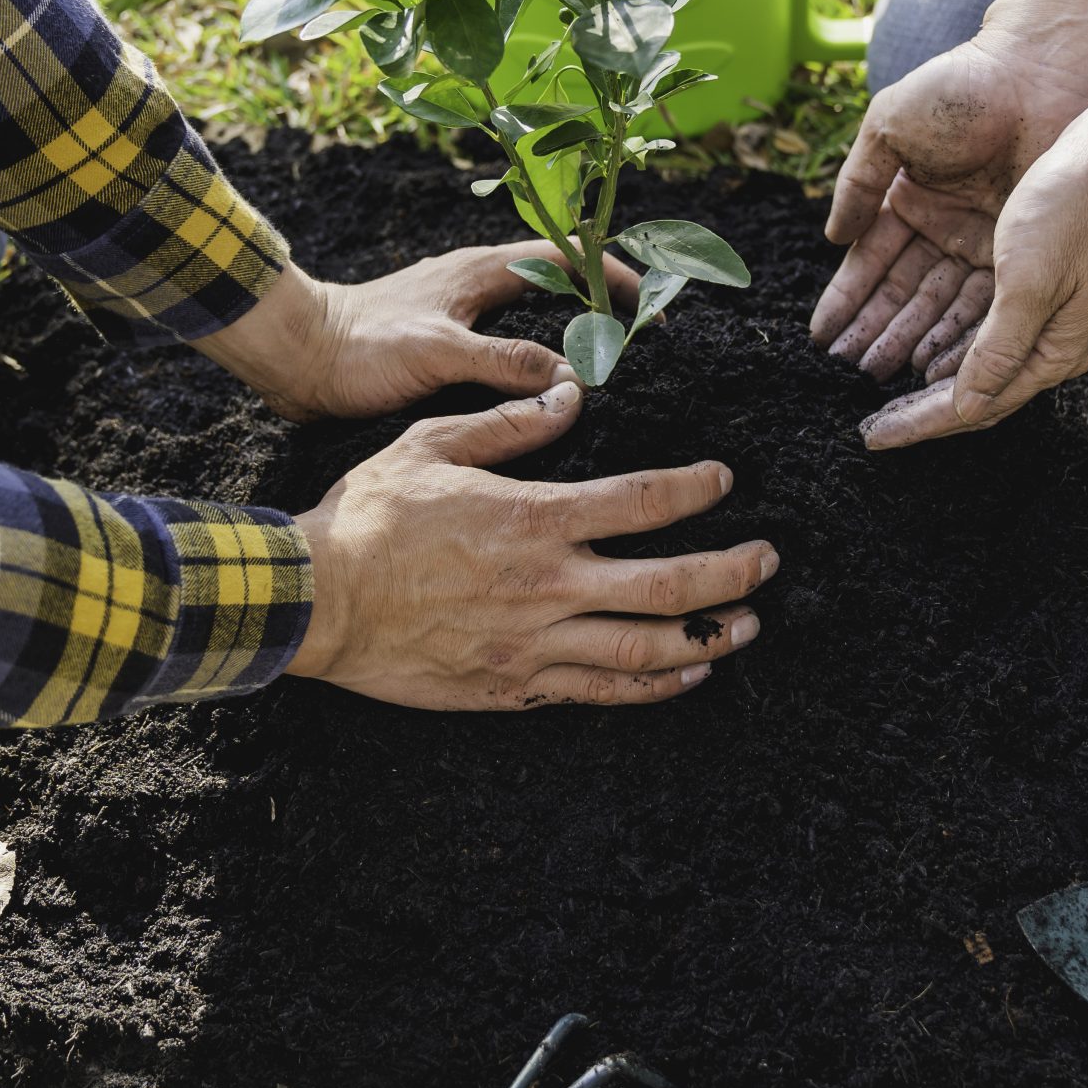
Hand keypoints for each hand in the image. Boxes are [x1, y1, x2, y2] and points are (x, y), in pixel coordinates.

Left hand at [196, 241, 637, 420]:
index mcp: (479, 272)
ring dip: (572, 330)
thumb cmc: (360, 348)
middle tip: (642, 335)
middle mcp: (476, 286)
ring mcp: (462, 315)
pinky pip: (509, 345)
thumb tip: (570, 378)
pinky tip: (552, 393)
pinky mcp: (445, 345)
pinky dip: (540, 359)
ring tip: (614, 364)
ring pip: (534, 314)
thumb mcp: (438, 352)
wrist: (295, 358)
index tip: (649, 305)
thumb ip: (504, 361)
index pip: (564, 255)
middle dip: (602, 301)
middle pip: (558, 281)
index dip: (611, 273)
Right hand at [288, 382, 777, 708]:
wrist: (317, 600)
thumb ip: (510, 423)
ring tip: (749, 624)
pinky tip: (687, 672)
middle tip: (769, 560)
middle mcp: (549, 584)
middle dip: (732, 572)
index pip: (644, 501)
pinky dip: (655, 685)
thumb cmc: (370, 515)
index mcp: (535, 517)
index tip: (724, 481)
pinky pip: (603, 692)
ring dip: (710, 636)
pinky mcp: (516, 685)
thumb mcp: (435, 442)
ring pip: (647, 647)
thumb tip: (568, 395)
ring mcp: (535, 643)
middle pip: (670, 584)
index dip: (696, 490)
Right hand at [810, 30, 1087, 377]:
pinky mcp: (1019, 250)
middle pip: (904, 293)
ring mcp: (982, 241)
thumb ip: (859, 182)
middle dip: (875, 331)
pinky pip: (983, 301)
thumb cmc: (961, 89)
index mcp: (909, 197)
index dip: (848, 300)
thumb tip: (833, 237)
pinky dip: (957, 331)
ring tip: (879, 375)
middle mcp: (944, 227)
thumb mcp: (889, 126)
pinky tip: (931, 361)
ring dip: (909, 339)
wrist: (1039, 72)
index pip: (872, 262)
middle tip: (847, 374)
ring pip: (939, 304)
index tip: (824, 338)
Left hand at [855, 123, 1087, 450]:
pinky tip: (919, 347)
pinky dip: (948, 345)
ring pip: (978, 365)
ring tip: (881, 391)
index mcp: (1057, 351)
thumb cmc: (1078, 208)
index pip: (977, 406)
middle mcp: (1055, 343)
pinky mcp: (1042, 288)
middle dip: (921, 413)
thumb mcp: (1029, 281)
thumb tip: (967, 406)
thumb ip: (998, 348)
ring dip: (929, 380)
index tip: (872, 437)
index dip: (920, 423)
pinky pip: (985, 332)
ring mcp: (1051, 317)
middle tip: (869, 428)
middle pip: (977, 394)